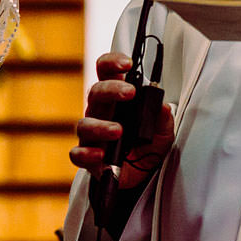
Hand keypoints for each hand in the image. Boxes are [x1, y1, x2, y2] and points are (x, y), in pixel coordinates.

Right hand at [69, 52, 174, 192]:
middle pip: (95, 92)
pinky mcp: (87, 158)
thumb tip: (163, 107)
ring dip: (101, 125)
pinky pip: (77, 153)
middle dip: (112, 89)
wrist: (142, 177)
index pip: (106, 72)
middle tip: (130, 93)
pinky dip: (86, 153)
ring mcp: (91, 135)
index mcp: (116, 99)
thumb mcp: (163, 132)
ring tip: (118, 131)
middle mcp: (100, 112)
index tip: (127, 63)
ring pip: (84, 124)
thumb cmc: (147, 147)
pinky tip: (100, 155)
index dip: (112, 63)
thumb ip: (162, 119)